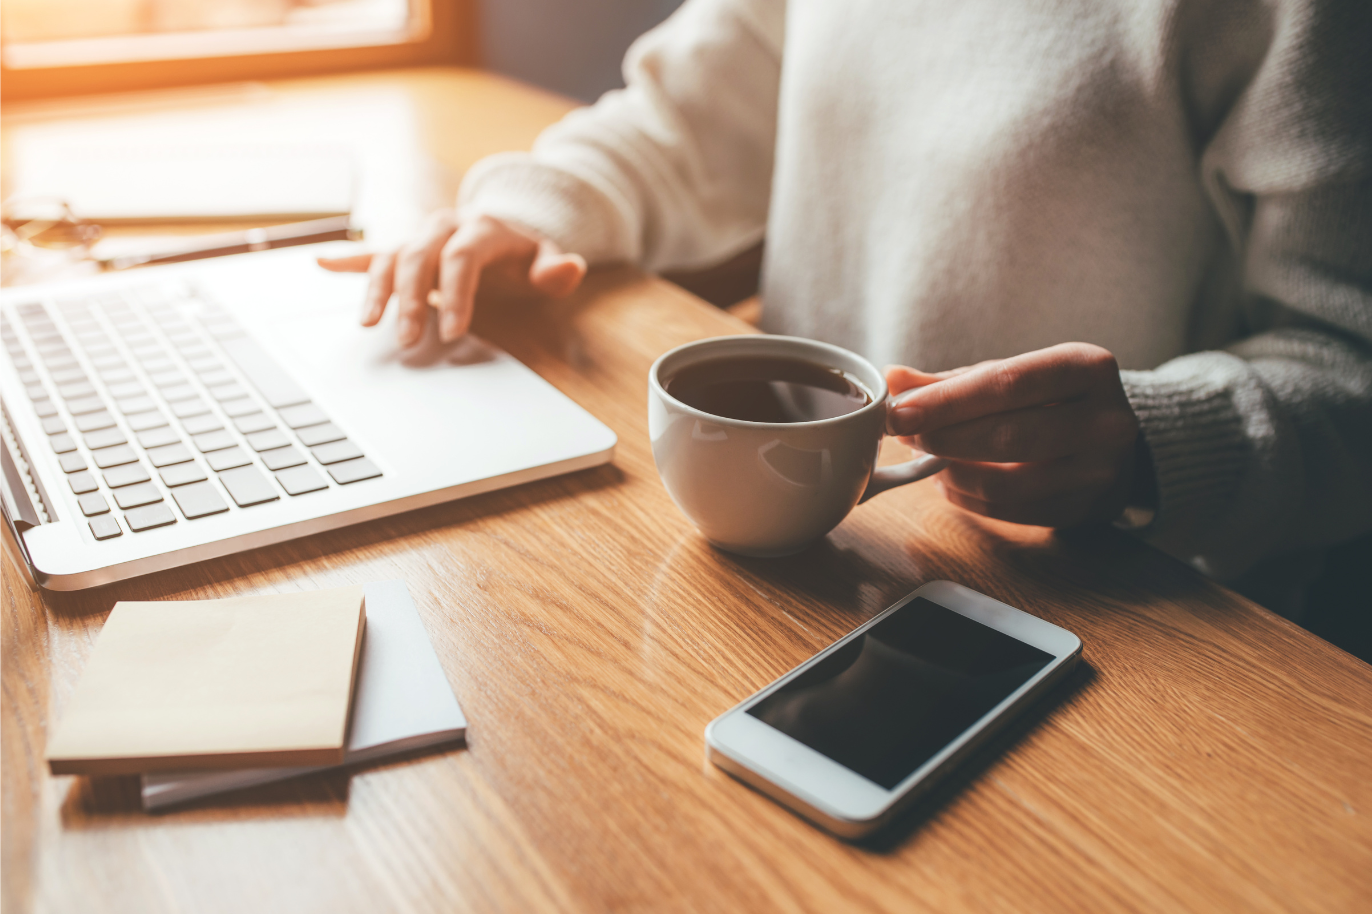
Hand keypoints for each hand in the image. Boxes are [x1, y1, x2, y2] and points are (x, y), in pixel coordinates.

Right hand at [318, 211, 586, 346]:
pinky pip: (372, 251)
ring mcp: (420, 236)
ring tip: (367, 322)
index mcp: (481, 227)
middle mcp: (445, 226)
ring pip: (392, 256)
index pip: (463, 257)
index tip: (454, 331)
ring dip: (377, 290)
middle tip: (409, 339)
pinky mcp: (403, 247)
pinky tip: (321, 264)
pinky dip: (347, 259)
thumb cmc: (524, 256)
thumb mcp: (546, 261)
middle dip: (412, 300)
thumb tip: (569, 268)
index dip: (457, 293)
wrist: (504, 230)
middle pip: (420, 258)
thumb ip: (556, 269)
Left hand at [885, 343, 1140, 526]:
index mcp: (1087, 368)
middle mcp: (1105, 420)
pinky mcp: (1086, 509)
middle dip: (942, 437)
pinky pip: (1009, 511)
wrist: (1118, 443)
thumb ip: (955, 380)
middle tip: (903, 435)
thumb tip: (893, 378)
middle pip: (1007, 435)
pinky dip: (966, 497)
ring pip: (1004, 483)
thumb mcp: (1017, 375)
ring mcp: (1100, 471)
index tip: (900, 411)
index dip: (947, 401)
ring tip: (924, 457)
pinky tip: (947, 480)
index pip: (1007, 383)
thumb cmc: (1054, 401)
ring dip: (949, 472)